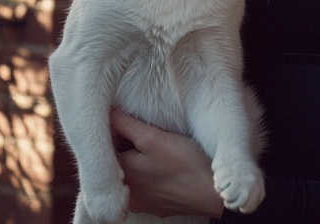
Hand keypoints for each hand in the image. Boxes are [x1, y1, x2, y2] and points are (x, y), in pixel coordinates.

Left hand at [110, 110, 225, 218]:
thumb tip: (107, 112)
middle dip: (125, 146)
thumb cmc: (186, 163)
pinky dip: (151, 175)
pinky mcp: (159, 207)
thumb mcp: (153, 137)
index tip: (126, 119)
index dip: (113, 131)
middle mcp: (127, 194)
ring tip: (156, 146)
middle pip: (118, 163)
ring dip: (138, 161)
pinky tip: (166, 165)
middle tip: (143, 130)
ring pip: (132, 176)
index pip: (104, 149)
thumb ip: (126, 125)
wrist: (215, 194)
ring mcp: (143, 204)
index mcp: (120, 175)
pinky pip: (147, 187)